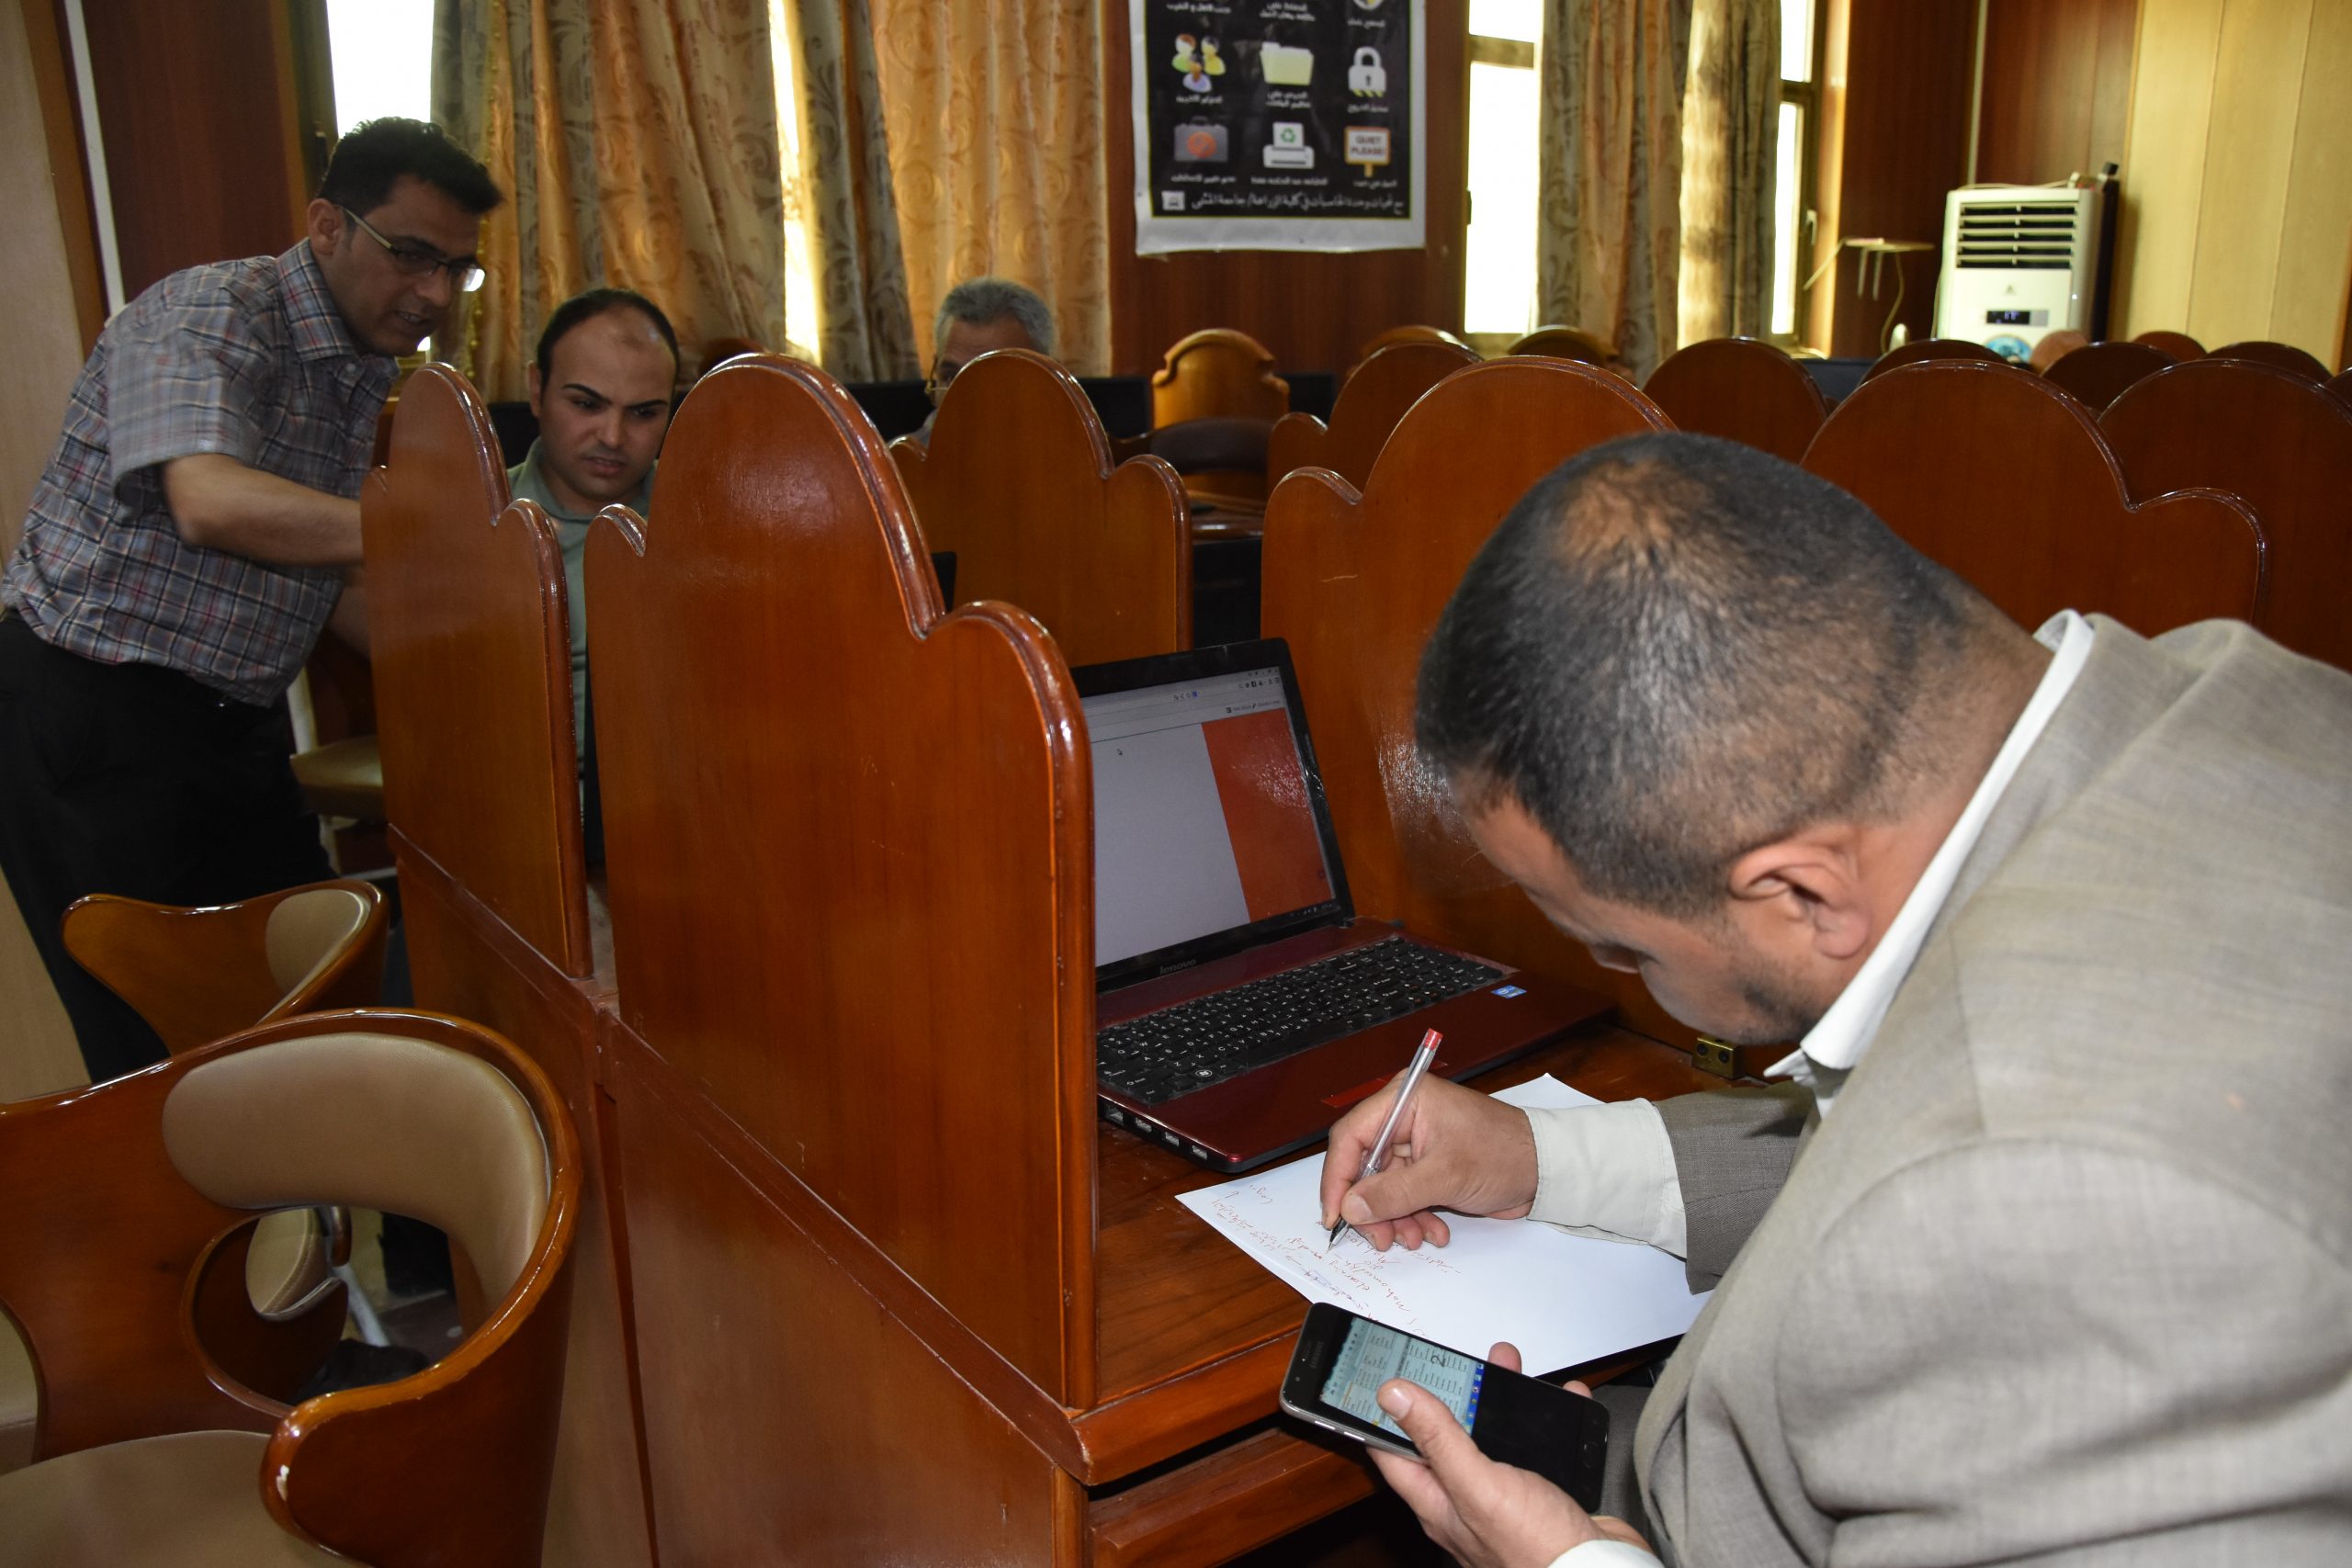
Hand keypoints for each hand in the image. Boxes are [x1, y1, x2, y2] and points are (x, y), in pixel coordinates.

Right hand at [1319, 1075, 1536, 1250]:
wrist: (1545, 1170)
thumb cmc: (1504, 1154)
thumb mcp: (1445, 1176)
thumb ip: (1393, 1193)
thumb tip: (1350, 1208)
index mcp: (1404, 1100)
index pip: (1351, 1136)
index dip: (1338, 1177)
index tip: (1335, 1214)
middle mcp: (1404, 1117)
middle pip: (1363, 1166)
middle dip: (1372, 1207)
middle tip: (1380, 1238)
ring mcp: (1415, 1144)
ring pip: (1382, 1187)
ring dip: (1395, 1218)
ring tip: (1415, 1238)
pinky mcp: (1427, 1167)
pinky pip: (1403, 1195)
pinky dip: (1413, 1217)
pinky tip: (1433, 1232)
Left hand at [1371, 1342, 1652, 1567]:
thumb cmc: (1537, 1552)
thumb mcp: (1478, 1484)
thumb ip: (1437, 1439)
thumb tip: (1392, 1396)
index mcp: (1439, 1503)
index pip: (1393, 1452)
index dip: (1383, 1414)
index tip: (1382, 1377)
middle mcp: (1468, 1500)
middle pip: (1449, 1435)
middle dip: (1454, 1393)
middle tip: (1457, 1361)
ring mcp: (1507, 1497)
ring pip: (1496, 1436)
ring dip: (1501, 1400)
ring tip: (1509, 1367)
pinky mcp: (1545, 1493)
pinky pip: (1542, 1447)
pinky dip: (1550, 1420)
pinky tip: (1563, 1399)